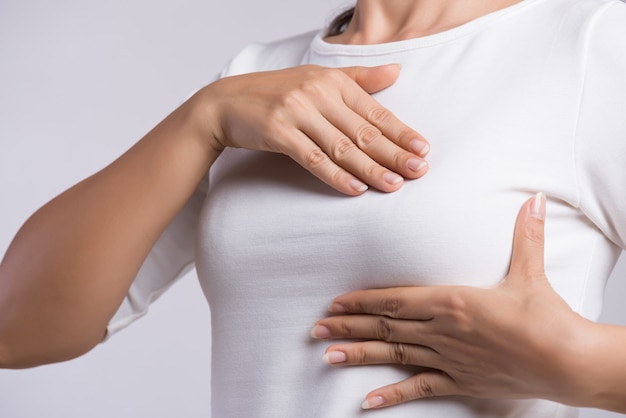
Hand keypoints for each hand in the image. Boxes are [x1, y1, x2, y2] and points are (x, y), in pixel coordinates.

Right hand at [198, 64, 428, 194]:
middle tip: (418, 172)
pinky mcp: (278, 132)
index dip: (401, 132)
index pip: (374, 111)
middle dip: (393, 154)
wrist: (226, 102)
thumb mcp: (317, 77)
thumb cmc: (276, 92)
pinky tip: (355, 188)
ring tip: (393, 185)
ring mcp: (297, 112)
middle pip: (362, 131)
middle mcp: (317, 93)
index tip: (422, 150)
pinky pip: (312, 158)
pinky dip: (335, 175)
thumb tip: (396, 71)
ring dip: (370, 168)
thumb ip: (358, 79)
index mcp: (332, 81)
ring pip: (341, 147)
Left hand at [311, 193, 594, 408]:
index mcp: (451, 301)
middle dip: (347, 327)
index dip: (362, 301)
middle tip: (316, 329)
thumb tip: (535, 199)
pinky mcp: (459, 381)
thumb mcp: (530, 272)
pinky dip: (392, 396)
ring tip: (328, 357)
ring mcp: (447, 358)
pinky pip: (419, 388)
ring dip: (359, 355)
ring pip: (394, 355)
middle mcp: (441, 330)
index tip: (336, 303)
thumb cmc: (547, 317)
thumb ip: (525, 235)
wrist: (568, 362)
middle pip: (385, 327)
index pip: (395, 300)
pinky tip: (367, 402)